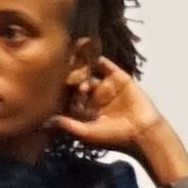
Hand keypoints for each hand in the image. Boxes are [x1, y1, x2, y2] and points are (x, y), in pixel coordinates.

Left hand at [50, 59, 176, 173]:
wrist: (142, 132)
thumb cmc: (114, 137)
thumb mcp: (86, 132)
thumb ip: (67, 125)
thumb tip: (45, 122)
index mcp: (85, 111)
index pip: (69, 97)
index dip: (60, 90)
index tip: (48, 82)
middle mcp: (94, 97)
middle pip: (77, 82)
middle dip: (69, 75)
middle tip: (56, 66)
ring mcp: (106, 86)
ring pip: (89, 72)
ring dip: (80, 66)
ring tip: (69, 57)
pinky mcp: (118, 77)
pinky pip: (105, 65)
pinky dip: (96, 57)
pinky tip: (86, 50)